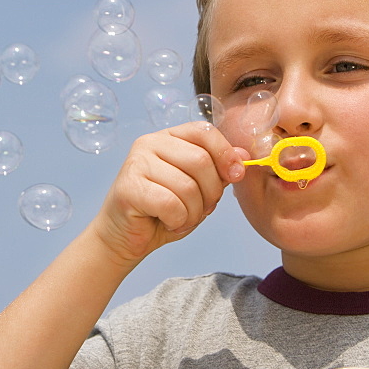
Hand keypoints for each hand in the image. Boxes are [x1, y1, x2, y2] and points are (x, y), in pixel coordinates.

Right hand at [88, 122, 245, 264]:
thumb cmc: (163, 211)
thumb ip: (219, 170)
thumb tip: (244, 156)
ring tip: (182, 218)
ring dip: (194, 212)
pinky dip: (178, 220)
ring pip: (187, 186)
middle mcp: (149, 143)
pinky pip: (171, 204)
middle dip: (211, 192)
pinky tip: (168, 222)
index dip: (225, 153)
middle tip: (202, 209)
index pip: (204, 131)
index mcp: (168, 137)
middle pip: (200, 161)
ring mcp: (136, 163)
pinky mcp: (128, 187)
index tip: (236, 175)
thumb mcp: (199, 189)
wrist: (125, 236)